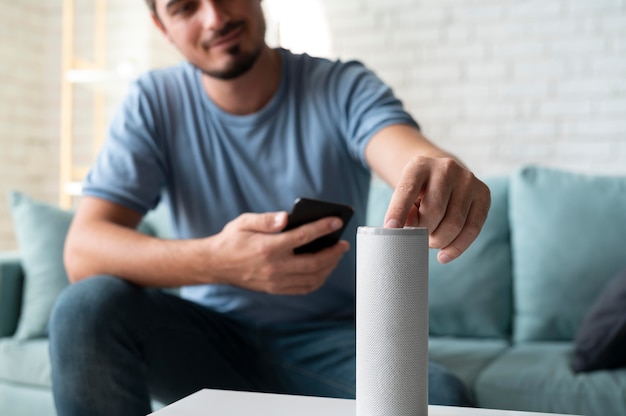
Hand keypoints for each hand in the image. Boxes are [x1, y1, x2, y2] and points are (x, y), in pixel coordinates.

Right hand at [204, 212, 349, 294]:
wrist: (215, 265)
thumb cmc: (231, 240)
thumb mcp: (244, 222)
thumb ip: (266, 219)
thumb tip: (286, 217)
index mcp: (268, 247)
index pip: (303, 237)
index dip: (323, 228)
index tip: (337, 221)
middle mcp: (274, 267)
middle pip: (314, 262)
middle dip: (333, 252)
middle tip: (343, 244)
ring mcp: (276, 281)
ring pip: (312, 278)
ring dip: (329, 267)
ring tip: (336, 256)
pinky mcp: (275, 289)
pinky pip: (303, 288)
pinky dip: (318, 280)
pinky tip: (323, 270)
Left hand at [383, 156, 490, 263]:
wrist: (442, 175)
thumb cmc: (418, 192)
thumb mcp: (405, 196)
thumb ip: (404, 212)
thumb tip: (407, 231)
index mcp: (419, 165)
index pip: (407, 190)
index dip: (398, 211)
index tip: (391, 229)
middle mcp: (446, 167)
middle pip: (434, 211)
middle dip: (424, 232)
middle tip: (419, 237)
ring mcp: (468, 179)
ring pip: (454, 223)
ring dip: (439, 240)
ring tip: (431, 241)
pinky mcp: (483, 193)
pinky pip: (473, 228)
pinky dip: (457, 247)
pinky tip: (445, 255)